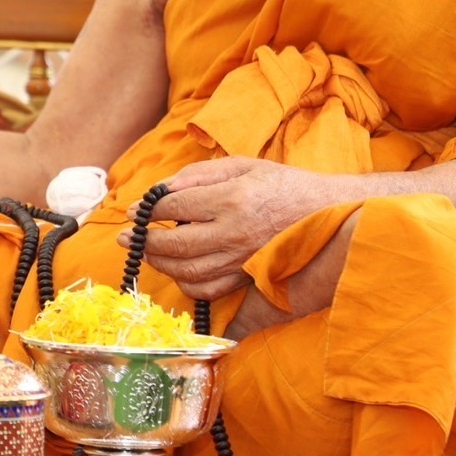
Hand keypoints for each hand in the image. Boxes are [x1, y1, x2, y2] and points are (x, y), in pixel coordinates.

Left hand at [117, 157, 356, 301]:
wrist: (328, 213)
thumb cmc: (284, 184)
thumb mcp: (244, 164)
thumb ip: (201, 174)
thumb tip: (163, 190)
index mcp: (233, 198)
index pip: (176, 206)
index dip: (149, 208)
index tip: (134, 210)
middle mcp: (235, 233)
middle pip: (176, 243)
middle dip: (145, 240)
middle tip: (127, 236)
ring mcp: (242, 259)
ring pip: (188, 271)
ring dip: (160, 263)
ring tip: (146, 251)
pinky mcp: (248, 276)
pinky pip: (209, 290)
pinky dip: (186, 284)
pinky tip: (176, 270)